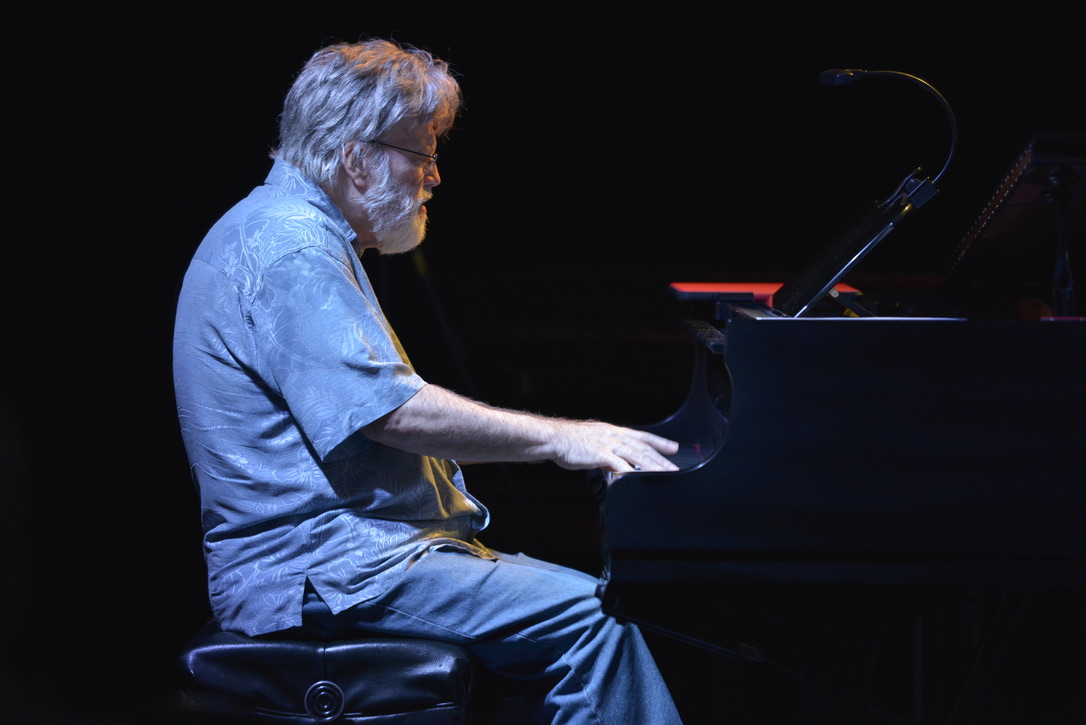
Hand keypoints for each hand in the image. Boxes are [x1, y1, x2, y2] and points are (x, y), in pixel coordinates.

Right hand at [551, 420, 678, 473]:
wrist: (554, 438)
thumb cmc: (569, 441)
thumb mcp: (592, 442)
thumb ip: (606, 452)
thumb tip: (615, 463)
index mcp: (613, 432)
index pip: (642, 436)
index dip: (659, 442)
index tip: (673, 448)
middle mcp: (614, 436)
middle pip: (643, 448)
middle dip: (661, 459)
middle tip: (675, 469)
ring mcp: (608, 444)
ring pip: (637, 455)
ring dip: (653, 466)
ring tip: (666, 475)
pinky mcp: (601, 454)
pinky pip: (620, 464)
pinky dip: (632, 471)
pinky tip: (640, 478)